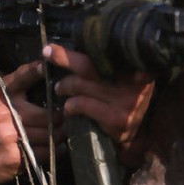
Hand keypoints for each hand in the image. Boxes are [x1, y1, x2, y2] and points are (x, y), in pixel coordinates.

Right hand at [0, 62, 63, 184]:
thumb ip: (15, 92)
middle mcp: (2, 113)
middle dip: (60, 119)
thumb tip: (46, 75)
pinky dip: (55, 151)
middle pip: (45, 114)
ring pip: (48, 135)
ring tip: (63, 134)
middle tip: (67, 120)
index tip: (47, 67)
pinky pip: (44, 152)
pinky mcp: (14, 156)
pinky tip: (57, 148)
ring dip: (60, 136)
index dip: (35, 71)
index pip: (20, 78)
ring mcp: (8, 135)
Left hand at [42, 44, 154, 165]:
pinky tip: (68, 109)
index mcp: (132, 67)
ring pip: (79, 86)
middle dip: (63, 63)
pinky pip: (82, 104)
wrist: (135, 135)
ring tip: (60, 90)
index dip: (71, 52)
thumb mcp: (118, 78)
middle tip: (51, 65)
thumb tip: (64, 51)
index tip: (48, 49)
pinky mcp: (116, 119)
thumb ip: (102, 65)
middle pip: (87, 66)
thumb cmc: (118, 99)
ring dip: (63, 87)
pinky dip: (70, 106)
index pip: (99, 53)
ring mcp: (126, 102)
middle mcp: (132, 82)